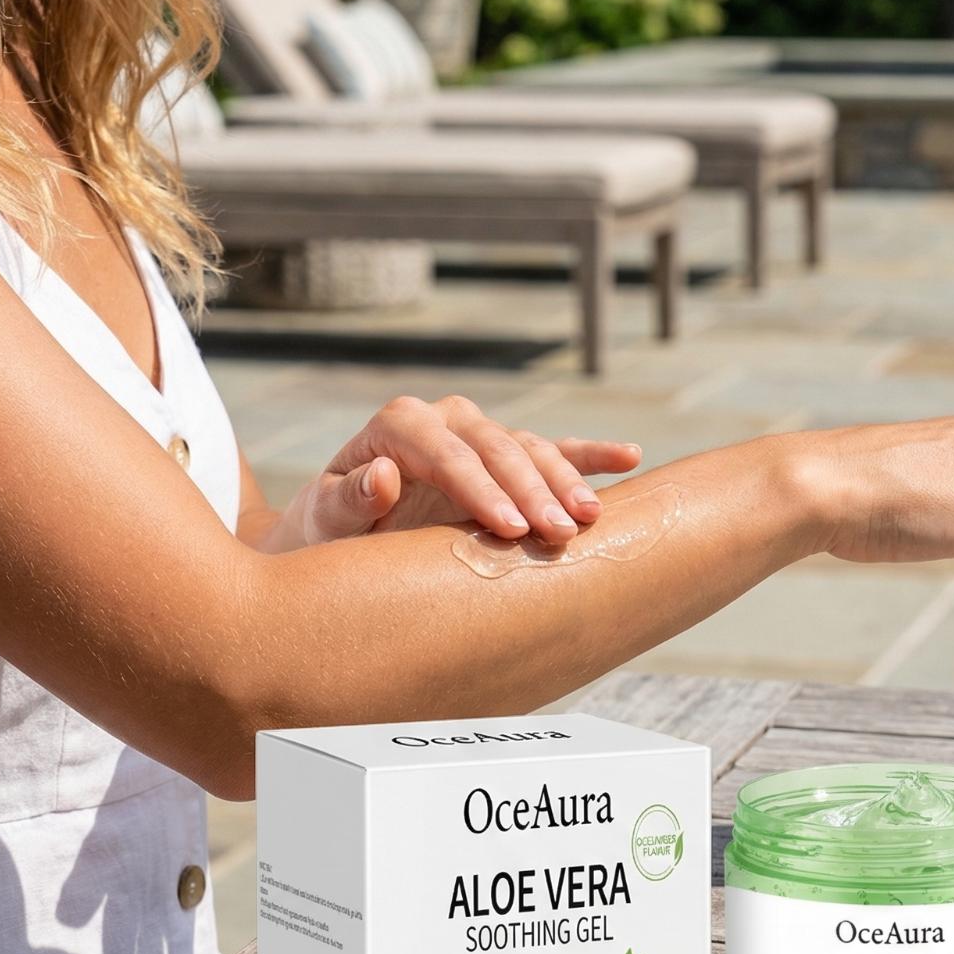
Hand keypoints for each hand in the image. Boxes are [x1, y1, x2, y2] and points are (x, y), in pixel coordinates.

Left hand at [257, 394, 643, 551]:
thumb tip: (382, 475)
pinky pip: (554, 450)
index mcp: (399, 425)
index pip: (447, 453)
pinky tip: (630, 457)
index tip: (508, 529)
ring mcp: (479, 435)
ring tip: (592, 519)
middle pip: (496, 448)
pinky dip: (589, 455)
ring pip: (529, 449)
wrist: (340, 533)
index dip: (480, 489)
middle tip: (559, 533)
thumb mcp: (324, 520)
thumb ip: (347, 499)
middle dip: (531, 490)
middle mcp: (444, 420)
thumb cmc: (327, 530)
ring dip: (565, 481)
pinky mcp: (505, 458)